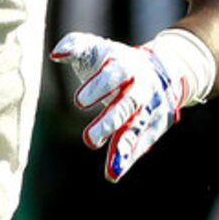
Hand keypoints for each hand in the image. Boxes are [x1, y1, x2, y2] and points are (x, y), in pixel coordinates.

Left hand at [51, 29, 211, 182]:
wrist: (162, 69)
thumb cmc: (115, 61)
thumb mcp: (98, 49)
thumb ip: (76, 46)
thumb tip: (56, 54)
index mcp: (126, 65)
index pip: (115, 74)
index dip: (98, 86)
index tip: (78, 102)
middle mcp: (141, 88)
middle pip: (128, 106)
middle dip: (110, 122)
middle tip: (89, 140)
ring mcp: (151, 109)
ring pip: (138, 129)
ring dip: (124, 148)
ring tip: (111, 169)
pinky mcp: (155, 126)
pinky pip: (143, 144)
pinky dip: (129, 158)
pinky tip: (114, 173)